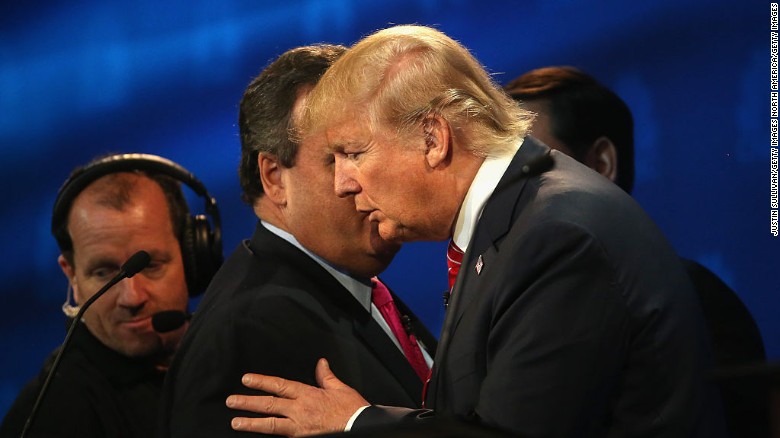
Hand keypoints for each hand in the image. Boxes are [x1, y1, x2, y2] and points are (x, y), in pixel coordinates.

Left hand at [226, 358, 368, 436]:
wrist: (361, 428)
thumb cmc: (352, 411)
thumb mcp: (340, 389)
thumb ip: (326, 377)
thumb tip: (321, 363)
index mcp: (308, 395)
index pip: (279, 385)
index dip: (261, 381)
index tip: (246, 380)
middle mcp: (300, 410)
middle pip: (269, 405)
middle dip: (248, 402)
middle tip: (231, 401)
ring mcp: (300, 428)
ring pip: (270, 425)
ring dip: (251, 423)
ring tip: (235, 422)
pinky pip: (282, 437)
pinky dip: (271, 436)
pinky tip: (259, 435)